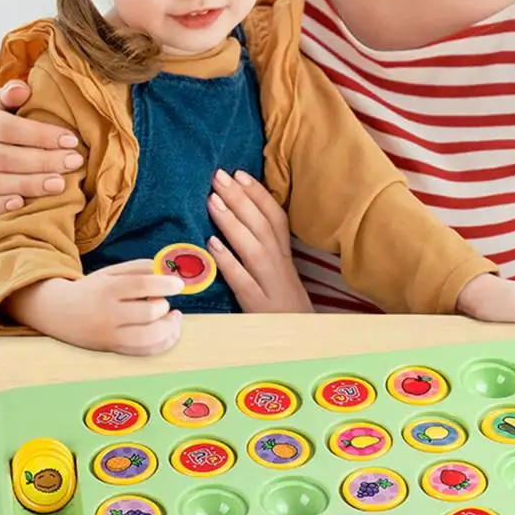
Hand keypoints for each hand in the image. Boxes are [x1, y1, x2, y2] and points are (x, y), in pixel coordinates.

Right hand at [0, 80, 83, 217]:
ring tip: (61, 184)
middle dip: (43, 161)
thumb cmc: (12, 124)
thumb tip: (22, 89)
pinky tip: (22, 204)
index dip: (40, 135)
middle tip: (74, 162)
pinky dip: (0, 206)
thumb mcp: (9, 104)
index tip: (71, 140)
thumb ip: (14, 94)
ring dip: (30, 184)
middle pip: (4, 158)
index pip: (8, 128)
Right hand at [7, 260, 185, 355]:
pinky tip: (168, 332)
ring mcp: (110, 336)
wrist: (59, 312)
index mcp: (107, 289)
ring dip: (169, 328)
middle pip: (148, 314)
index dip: (164, 283)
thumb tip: (169, 271)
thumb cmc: (92, 290)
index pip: (140, 286)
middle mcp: (108, 315)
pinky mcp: (114, 349)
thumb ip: (140, 268)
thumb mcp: (110, 272)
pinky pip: (146, 352)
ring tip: (172, 317)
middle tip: (164, 302)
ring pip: (149, 338)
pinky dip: (164, 343)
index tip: (179, 284)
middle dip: (164, 307)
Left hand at [206, 170, 313, 312]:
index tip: (239, 173)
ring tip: (212, 200)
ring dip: (233, 223)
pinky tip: (211, 245)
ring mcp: (271, 286)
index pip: (275, 218)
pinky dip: (228, 262)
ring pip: (254, 248)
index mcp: (285, 256)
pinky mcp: (259, 306)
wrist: (303, 341)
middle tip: (218, 175)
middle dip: (241, 199)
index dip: (258, 194)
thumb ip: (264, 248)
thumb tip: (239, 219)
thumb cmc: (284, 305)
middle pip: (263, 226)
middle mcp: (281, 266)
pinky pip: (243, 281)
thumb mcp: (280, 273)